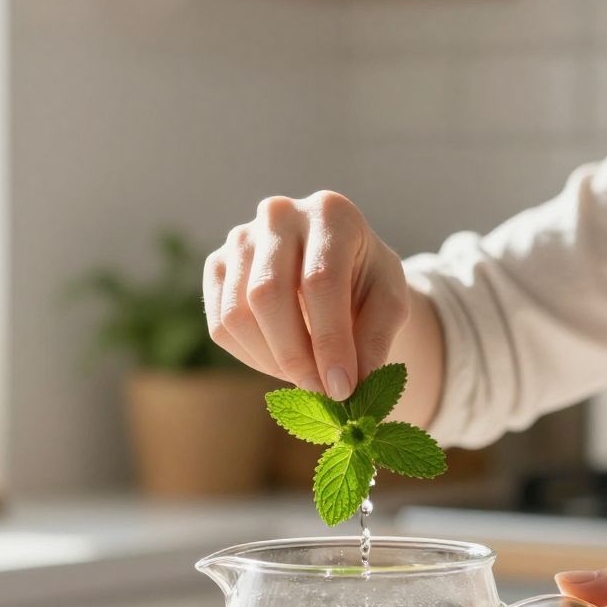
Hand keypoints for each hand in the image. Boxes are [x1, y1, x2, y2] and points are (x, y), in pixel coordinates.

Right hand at [205, 191, 409, 398]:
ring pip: (237, 314)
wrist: (336, 263)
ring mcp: (240, 238)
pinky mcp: (217, 265)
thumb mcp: (389, 302)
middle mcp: (279, 215)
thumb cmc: (366, 280)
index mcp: (330, 213)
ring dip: (271, 360)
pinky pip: (221, 326)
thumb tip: (352, 385)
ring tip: (306, 376)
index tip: (342, 387)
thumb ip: (376, 338)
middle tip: (321, 392)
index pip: (320, 281)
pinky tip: (281, 360)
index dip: (330, 340)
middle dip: (295, 356)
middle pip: (268, 294)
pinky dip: (251, 356)